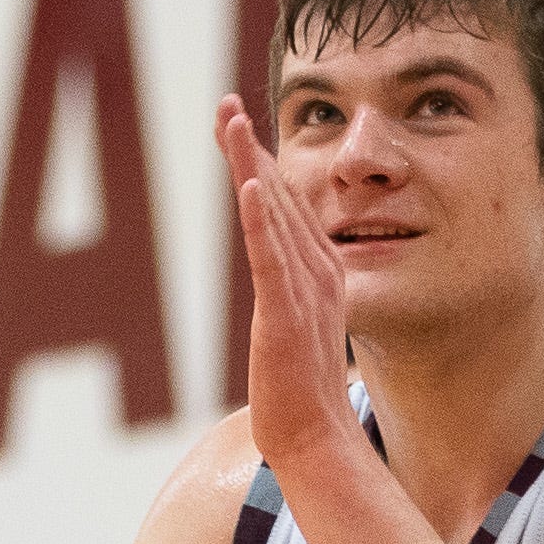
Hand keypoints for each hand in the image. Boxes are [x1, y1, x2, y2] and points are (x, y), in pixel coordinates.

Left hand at [211, 98, 354, 477]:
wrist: (317, 439)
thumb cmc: (302, 391)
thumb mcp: (296, 326)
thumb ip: (291, 293)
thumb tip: (279, 276)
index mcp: (318, 270)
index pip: (284, 205)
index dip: (259, 161)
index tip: (236, 123)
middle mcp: (315, 270)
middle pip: (278, 196)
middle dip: (248, 148)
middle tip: (225, 104)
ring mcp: (302, 290)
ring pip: (273, 215)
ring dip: (251, 165)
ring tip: (232, 121)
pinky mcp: (286, 315)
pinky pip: (272, 259)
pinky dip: (262, 221)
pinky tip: (251, 185)